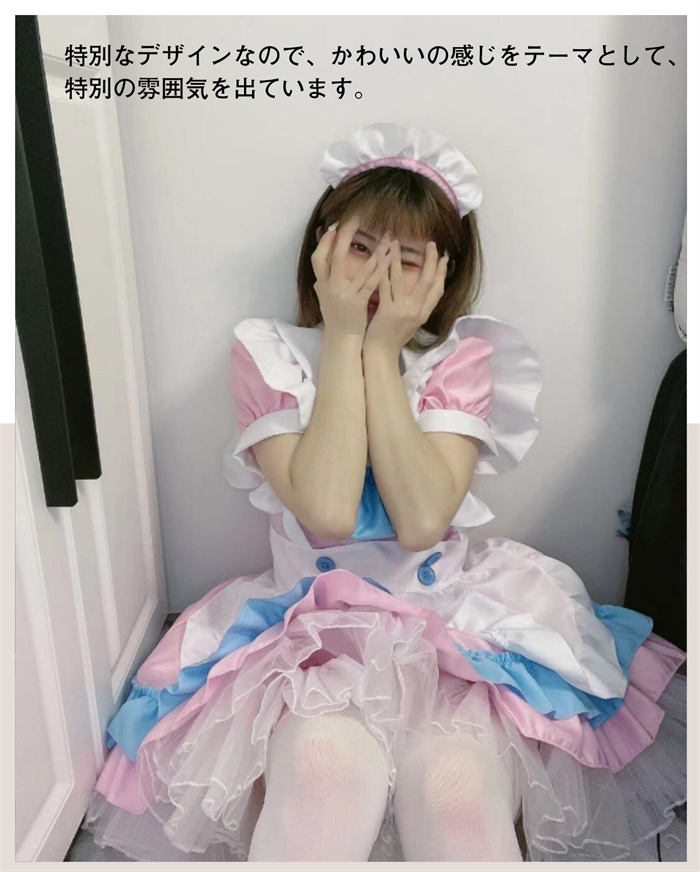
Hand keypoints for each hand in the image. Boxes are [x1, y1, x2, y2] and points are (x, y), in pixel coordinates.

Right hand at [311, 213, 391, 339]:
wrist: (342, 341)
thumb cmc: (336, 320)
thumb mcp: (325, 300)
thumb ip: (322, 286)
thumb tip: (319, 274)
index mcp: (322, 285)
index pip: (318, 258)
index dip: (324, 242)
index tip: (333, 229)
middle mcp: (330, 288)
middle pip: (334, 256)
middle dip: (345, 235)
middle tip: (355, 219)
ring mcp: (343, 295)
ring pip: (358, 267)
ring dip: (374, 250)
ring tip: (385, 236)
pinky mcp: (357, 303)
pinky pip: (370, 282)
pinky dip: (379, 268)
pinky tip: (389, 258)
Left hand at [364, 239, 448, 354]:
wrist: (381, 355)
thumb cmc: (393, 339)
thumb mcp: (411, 324)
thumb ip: (416, 308)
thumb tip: (420, 293)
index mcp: (424, 314)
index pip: (437, 290)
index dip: (442, 273)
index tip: (444, 258)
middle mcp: (416, 311)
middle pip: (427, 281)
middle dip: (431, 260)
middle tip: (431, 244)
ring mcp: (402, 310)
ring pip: (403, 278)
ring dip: (400, 258)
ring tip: (397, 242)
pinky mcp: (388, 310)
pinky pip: (386, 285)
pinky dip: (384, 270)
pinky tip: (381, 258)